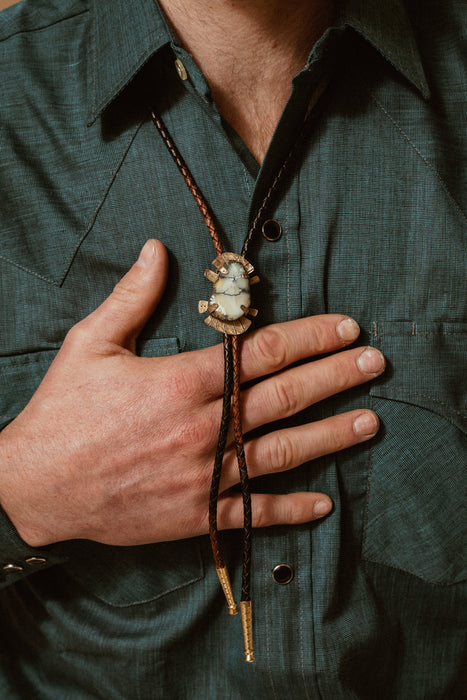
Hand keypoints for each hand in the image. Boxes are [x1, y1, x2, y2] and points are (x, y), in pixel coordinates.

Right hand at [0, 240, 384, 546]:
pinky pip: (253, 513)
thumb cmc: (64, 411)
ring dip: (331, 436)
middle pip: (285, 398)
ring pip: (282, 453)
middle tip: (375, 363)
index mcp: (183, 382)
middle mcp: (204, 428)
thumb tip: (156, 249)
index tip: (345, 328)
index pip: (263, 352)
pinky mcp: (195, 514)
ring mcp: (203, 475)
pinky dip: (290, 510)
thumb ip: (131, 296)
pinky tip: (324, 504)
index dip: (310, 337)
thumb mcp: (91, 343)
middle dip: (335, 377)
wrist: (36, 485)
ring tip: (369, 422)